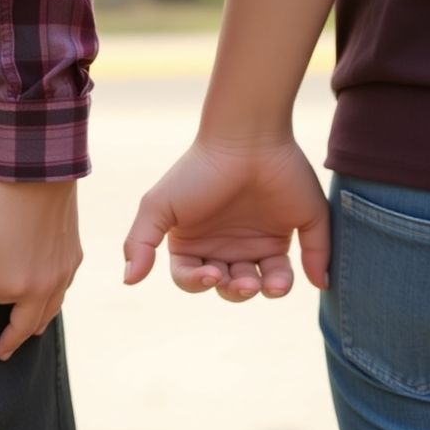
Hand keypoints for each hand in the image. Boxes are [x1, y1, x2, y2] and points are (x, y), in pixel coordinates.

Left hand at [0, 176, 81, 359]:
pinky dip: (55, 295)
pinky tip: (51, 294)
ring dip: (37, 321)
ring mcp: (63, 273)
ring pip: (50, 311)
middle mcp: (43, 287)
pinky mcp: (75, 257)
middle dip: (12, 338)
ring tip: (30, 333)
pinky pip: (64, 288)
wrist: (39, 169)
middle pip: (25, 323)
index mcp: (12, 285)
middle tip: (3, 353)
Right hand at [124, 139, 328, 301]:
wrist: (245, 138)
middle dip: (236, 291)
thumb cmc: (197, 171)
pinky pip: (301, 265)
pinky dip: (300, 277)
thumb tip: (128, 281)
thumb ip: (139, 243)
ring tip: (270, 284)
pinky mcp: (291, 231)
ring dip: (266, 290)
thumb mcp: (158, 206)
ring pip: (264, 283)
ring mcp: (260, 240)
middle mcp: (226, 246)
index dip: (198, 283)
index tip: (210, 273)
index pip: (192, 279)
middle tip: (244, 282)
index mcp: (195, 243)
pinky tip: (285, 277)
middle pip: (229, 287)